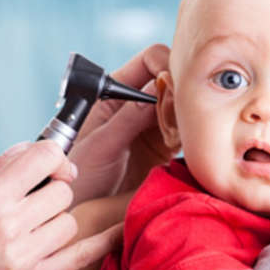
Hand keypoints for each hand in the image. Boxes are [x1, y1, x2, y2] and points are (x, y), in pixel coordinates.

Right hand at [0, 140, 118, 269]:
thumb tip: (24, 149)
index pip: (45, 156)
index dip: (51, 156)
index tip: (46, 165)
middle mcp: (9, 224)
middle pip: (62, 190)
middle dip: (52, 190)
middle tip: (34, 201)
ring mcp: (25, 256)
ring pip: (69, 220)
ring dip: (56, 219)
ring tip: (33, 228)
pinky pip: (82, 255)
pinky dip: (102, 240)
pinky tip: (115, 229)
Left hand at [69, 44, 174, 204]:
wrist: (79, 210)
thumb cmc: (78, 175)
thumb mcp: (100, 145)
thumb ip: (128, 118)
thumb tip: (157, 87)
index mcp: (114, 91)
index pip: (149, 60)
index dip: (165, 66)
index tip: (172, 87)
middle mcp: (135, 103)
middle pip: (172, 80)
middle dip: (181, 93)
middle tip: (179, 116)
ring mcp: (151, 124)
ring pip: (183, 106)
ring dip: (187, 117)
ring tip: (175, 137)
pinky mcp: (164, 146)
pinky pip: (186, 132)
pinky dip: (191, 137)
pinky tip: (181, 149)